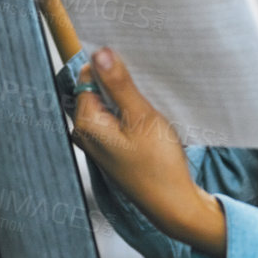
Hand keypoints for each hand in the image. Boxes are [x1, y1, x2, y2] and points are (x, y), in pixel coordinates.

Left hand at [70, 48, 226, 257]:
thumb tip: (100, 52)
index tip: (134, 71)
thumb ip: (119, 84)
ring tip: (148, 109)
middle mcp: (84, 132)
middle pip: (96, 89)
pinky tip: (148, 123)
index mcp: (86, 122)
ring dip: (127, 100)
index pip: (89, 75)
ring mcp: (96, 142)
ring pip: (107, 104)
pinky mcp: (110, 149)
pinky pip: (115, 120)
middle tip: (145, 91)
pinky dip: (130, 115)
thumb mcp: (142, 116)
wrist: (172, 204)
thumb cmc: (158, 166)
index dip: (111, 67)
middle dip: (119, 84)